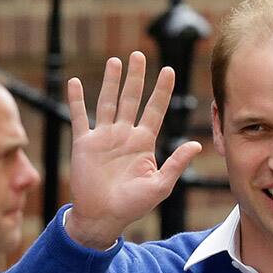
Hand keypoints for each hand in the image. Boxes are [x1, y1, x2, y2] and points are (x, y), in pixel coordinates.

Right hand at [65, 51, 201, 249]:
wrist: (103, 217)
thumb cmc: (133, 205)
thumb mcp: (160, 185)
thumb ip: (176, 164)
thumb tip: (196, 144)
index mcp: (143, 142)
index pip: (155, 110)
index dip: (162, 91)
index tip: (169, 70)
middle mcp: (124, 135)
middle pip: (131, 99)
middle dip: (136, 78)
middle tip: (139, 55)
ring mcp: (104, 137)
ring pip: (108, 102)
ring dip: (111, 82)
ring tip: (115, 61)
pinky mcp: (84, 143)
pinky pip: (79, 117)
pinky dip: (77, 99)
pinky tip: (75, 82)